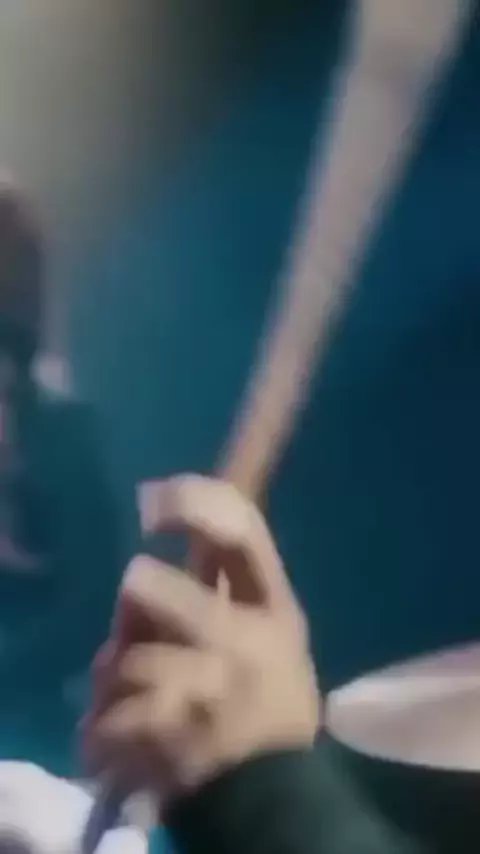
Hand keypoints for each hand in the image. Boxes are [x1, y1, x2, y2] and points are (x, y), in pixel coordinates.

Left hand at [82, 475, 319, 803]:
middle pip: (151, 589)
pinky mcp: (174, 739)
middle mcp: (246, 643)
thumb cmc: (268, 706)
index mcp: (276, 610)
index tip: (151, 502)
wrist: (274, 797)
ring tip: (138, 699)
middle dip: (135, 598)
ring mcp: (211, 691)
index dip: (192, 501)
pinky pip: (107, 715)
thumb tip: (153, 551)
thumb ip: (226, 590)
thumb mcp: (271, 637)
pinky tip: (133, 741)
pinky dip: (106, 728)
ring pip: (120, 659)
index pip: (241, 530)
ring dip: (114, 679)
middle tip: (138, 606)